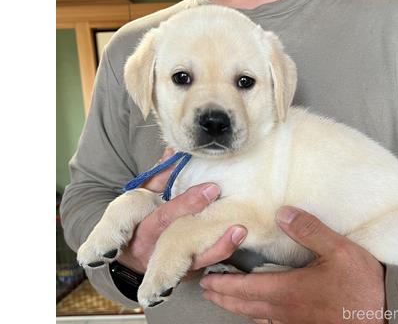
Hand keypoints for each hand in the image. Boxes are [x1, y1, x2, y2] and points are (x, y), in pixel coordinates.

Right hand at [118, 149, 246, 273]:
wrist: (130, 257)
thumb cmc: (138, 220)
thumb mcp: (142, 198)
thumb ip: (158, 177)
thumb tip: (172, 152)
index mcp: (143, 228)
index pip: (165, 216)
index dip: (188, 203)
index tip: (212, 188)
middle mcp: (156, 250)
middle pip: (182, 239)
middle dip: (207, 225)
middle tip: (231, 211)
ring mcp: (172, 264)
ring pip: (197, 259)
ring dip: (221, 247)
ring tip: (241, 231)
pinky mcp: (186, 272)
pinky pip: (206, 265)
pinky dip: (222, 253)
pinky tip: (238, 241)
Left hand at [200, 206, 385, 323]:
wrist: (385, 315)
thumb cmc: (362, 284)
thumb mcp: (339, 250)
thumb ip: (308, 230)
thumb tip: (282, 213)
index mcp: (288, 290)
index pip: (245, 287)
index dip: (223, 284)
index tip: (207, 279)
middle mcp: (285, 310)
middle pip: (244, 305)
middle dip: (222, 297)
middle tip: (206, 290)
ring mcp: (294, 323)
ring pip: (255, 317)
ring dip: (235, 308)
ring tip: (223, 301)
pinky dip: (256, 318)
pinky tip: (258, 316)